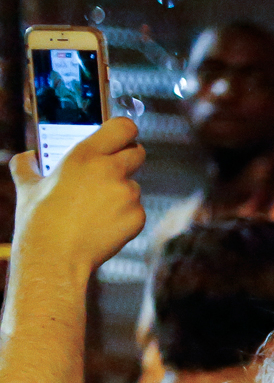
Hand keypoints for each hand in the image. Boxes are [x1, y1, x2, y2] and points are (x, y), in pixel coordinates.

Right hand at [10, 116, 144, 287]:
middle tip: (112, 171)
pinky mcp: (137, 217)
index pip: (124, 127)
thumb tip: (28, 157)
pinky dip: (124, 216)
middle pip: (138, 153)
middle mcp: (111, 170)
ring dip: (121, 193)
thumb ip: (27, 164)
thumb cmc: (38, 220)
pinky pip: (136, 211)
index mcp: (85, 154)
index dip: (125, 131)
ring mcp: (127, 194)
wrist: (54, 256)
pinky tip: (103, 226)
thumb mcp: (27, 185)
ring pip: (134, 186)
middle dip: (128, 159)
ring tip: (95, 210)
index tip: (121, 137)